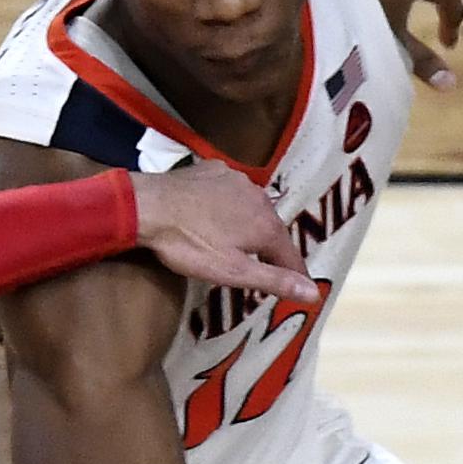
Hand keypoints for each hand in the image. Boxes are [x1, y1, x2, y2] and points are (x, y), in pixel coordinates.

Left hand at [129, 161, 313, 304]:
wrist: (148, 206)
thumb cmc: (188, 244)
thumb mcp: (232, 271)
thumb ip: (274, 280)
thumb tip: (314, 292)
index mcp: (267, 225)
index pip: (290, 255)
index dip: (295, 274)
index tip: (302, 287)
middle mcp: (259, 198)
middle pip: (272, 230)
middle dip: (272, 249)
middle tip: (269, 266)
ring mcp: (236, 180)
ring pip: (252, 207)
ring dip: (251, 224)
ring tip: (243, 241)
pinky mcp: (214, 170)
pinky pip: (230, 190)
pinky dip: (229, 204)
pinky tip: (218, 213)